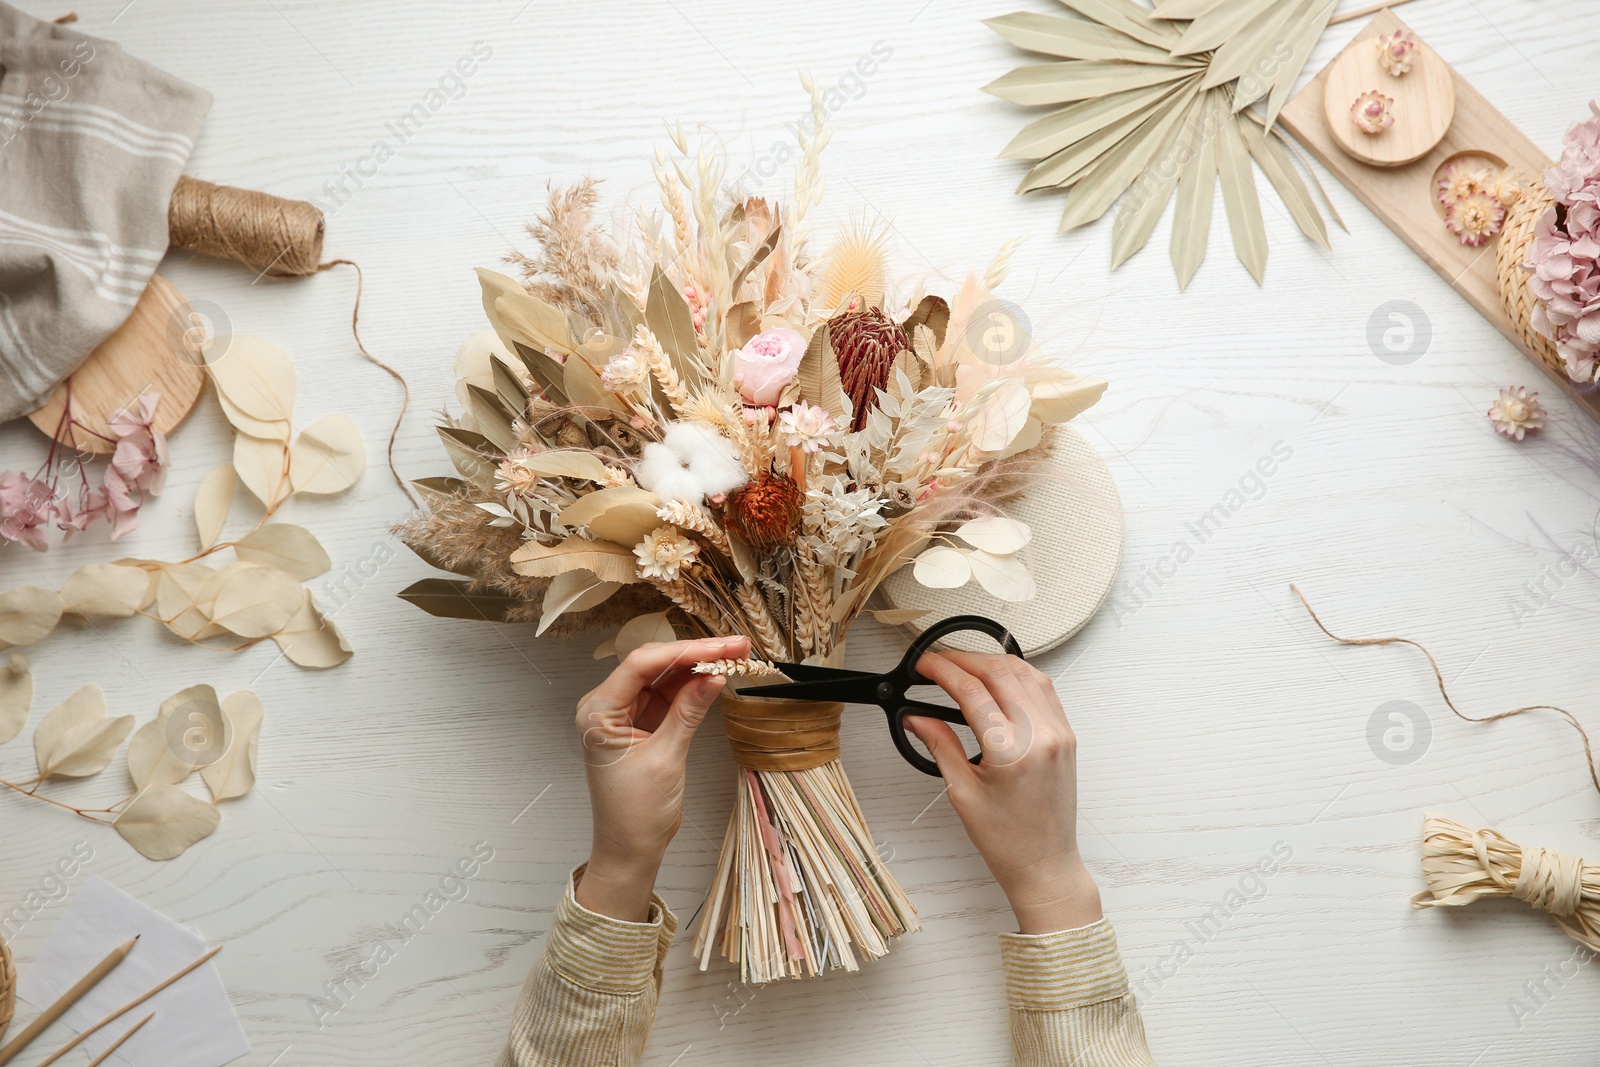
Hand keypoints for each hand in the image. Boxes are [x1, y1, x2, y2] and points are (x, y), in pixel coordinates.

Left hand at [572, 635, 748, 920]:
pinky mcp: (642, 724)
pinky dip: (692, 687)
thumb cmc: (636, 812)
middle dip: (695, 654)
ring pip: (664, 678)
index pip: (641, 665)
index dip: (684, 651)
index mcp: (599, 711)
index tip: (720, 647)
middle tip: (736, 647)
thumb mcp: (666, 758)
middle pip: (654, 666)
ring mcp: (625, 714)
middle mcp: (607, 706)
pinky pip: (668, 696)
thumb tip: (714, 675)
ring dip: (697, 667)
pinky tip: (716, 676)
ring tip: (734, 656)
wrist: (630, 849)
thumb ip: (688, 712)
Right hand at [904, 650, 1102, 933]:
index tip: (924, 665)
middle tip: (938, 662)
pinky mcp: (1067, 735)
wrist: (1045, 865)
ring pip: (1025, 672)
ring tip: (965, 666)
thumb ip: (940, 745)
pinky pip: (1044, 688)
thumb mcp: (962, 792)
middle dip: (964, 659)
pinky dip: (1018, 674)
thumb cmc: (1009, 841)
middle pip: (999, 672)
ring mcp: (1058, 733)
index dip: (942, 670)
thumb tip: (917, 718)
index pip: (971, 690)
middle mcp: (1039, 736)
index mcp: (1010, 752)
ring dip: (992, 661)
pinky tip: (1000, 678)